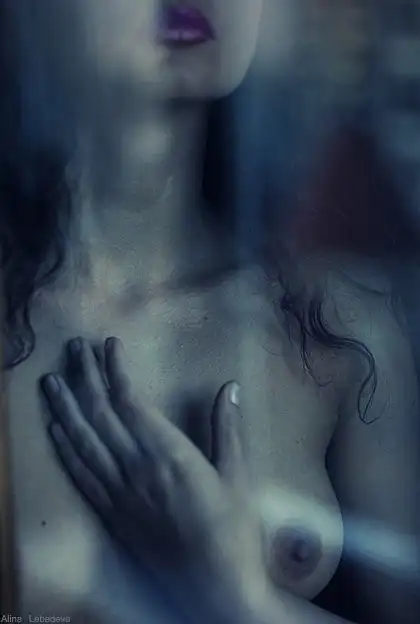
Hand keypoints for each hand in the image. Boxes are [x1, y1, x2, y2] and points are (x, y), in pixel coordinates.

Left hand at [40, 337, 265, 609]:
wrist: (212, 587)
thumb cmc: (231, 530)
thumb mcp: (237, 476)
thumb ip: (227, 429)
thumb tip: (229, 386)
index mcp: (168, 454)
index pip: (130, 401)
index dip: (116, 370)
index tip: (109, 344)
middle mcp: (135, 469)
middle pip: (100, 414)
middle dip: (85, 377)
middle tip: (73, 347)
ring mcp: (118, 493)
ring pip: (82, 442)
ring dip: (64, 408)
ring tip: (51, 381)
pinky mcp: (111, 514)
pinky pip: (80, 476)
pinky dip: (64, 450)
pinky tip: (54, 430)